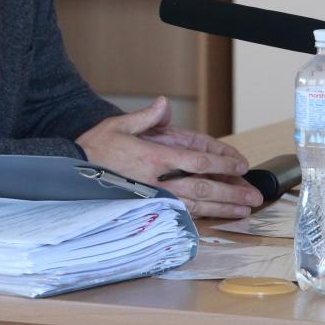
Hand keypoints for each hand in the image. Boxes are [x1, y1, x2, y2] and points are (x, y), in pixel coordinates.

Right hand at [76, 96, 262, 218]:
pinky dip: (202, 218)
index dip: (221, 163)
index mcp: (153, 157)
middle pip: (202, 187)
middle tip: (254, 195)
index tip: (240, 165)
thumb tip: (164, 104)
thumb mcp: (118, 125)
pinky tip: (217, 219)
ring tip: (244, 210)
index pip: (196, 160)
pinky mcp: (148, 212)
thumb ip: (146, 117)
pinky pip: (180, 216)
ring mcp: (153, 200)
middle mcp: (157, 181)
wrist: (70, 173)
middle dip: (231, 191)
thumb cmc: (93, 149)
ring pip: (195, 205)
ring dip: (223, 208)